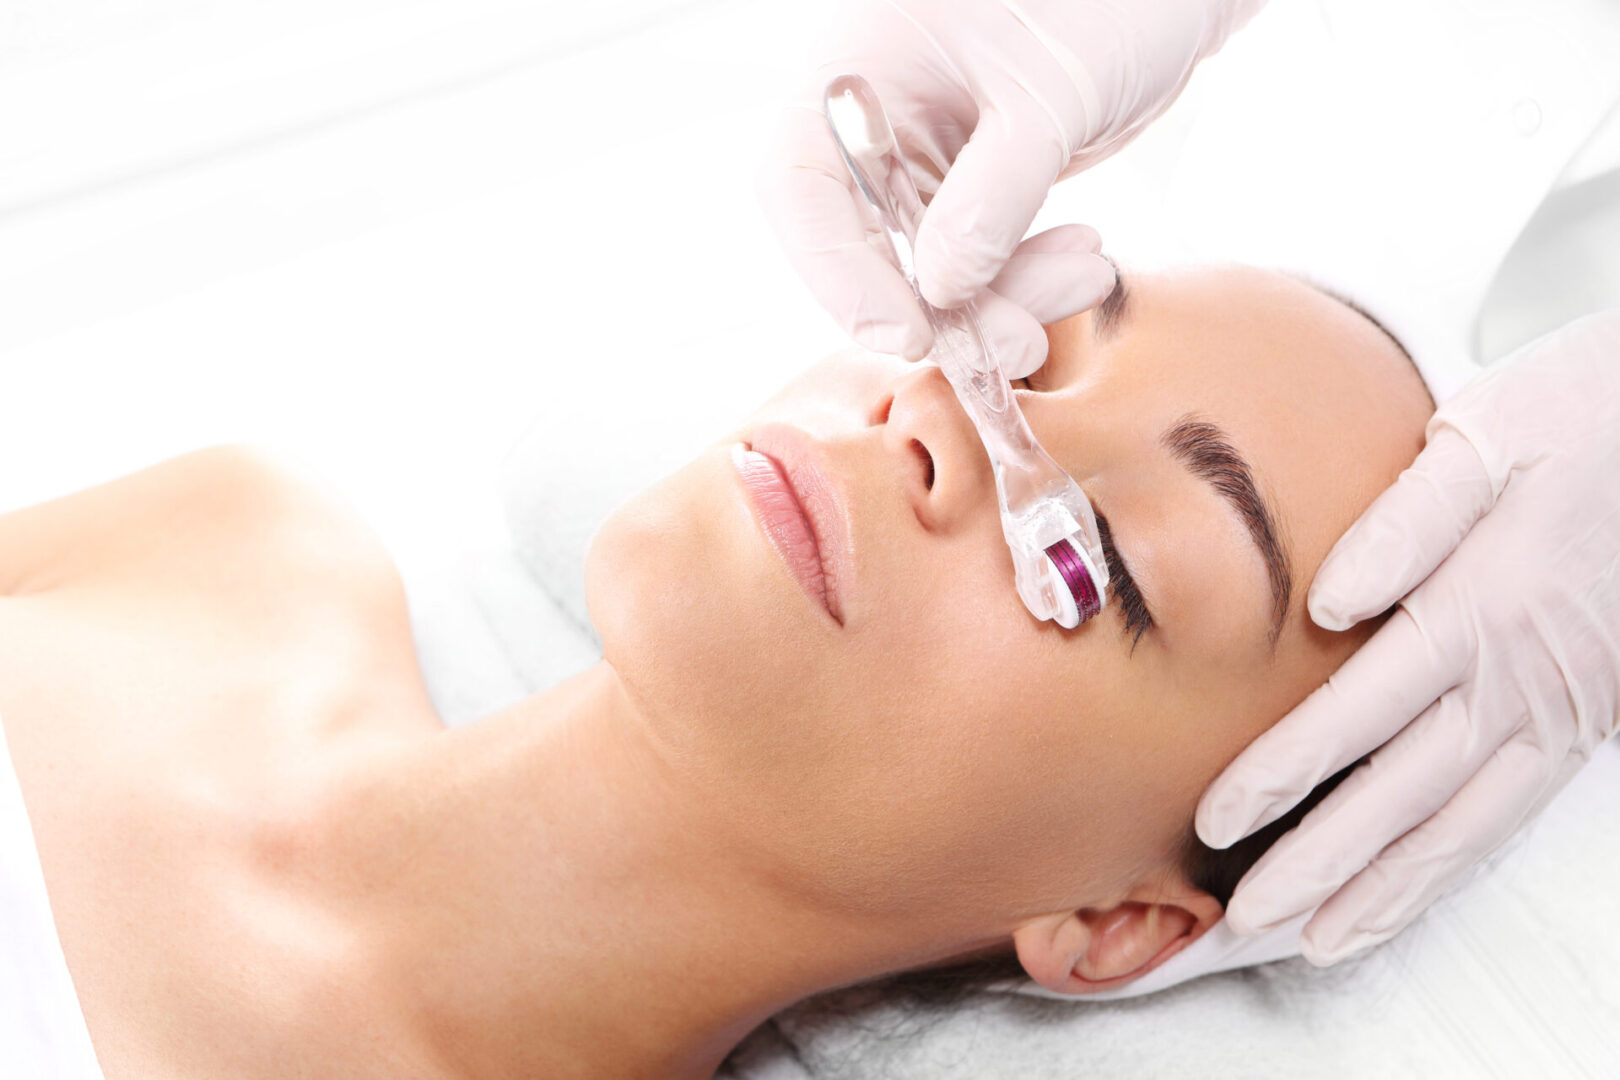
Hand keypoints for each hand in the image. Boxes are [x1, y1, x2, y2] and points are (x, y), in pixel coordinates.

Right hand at [757, 0, 1263, 376]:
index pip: (802, 188)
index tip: (909, 334)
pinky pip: (974, 263)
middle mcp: (872, 122)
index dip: (839, 274)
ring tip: (1087, 277)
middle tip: (1020, 343)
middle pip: (863, 248)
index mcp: (858, 69)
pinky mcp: (965, 190)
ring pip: (926, 272)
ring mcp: (917, 160)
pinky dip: (1026, 279)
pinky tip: (1085, 259)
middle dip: (945, 308)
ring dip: (1004, 300)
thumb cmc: (1107, 2)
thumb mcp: (1052, 94)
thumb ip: (993, 194)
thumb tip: (942, 290)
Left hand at [1196, 310, 1619, 963]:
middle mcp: (1519, 677)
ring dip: (1385, 889)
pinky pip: (1508, 817)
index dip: (1285, 773)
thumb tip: (1331, 599)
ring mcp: (1558, 711)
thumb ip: (1405, 522)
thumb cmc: (1577, 419)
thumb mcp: (1484, 438)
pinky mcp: (1583, 725)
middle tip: (1249, 919)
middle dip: (1322, 862)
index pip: (1360, 711)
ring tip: (1316, 940)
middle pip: (1403, 792)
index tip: (1219, 821)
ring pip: (1461, 825)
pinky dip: (1451, 868)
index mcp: (1478, 607)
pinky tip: (1404, 899)